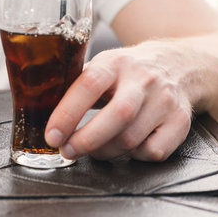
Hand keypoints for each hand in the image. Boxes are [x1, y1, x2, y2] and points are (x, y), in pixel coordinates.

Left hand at [44, 41, 193, 161]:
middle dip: (86, 140)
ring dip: (105, 151)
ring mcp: (164, 100)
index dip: (67, 113)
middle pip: (116, 115)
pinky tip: (125, 146)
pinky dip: (134, 156)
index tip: (52, 135)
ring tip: (92, 149)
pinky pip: (154, 151)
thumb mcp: (102, 64)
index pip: (89, 85)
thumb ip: (75, 82)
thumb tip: (37, 102)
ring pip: (132, 138)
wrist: (178, 63)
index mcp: (114, 62)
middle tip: (67, 151)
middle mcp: (142, 79)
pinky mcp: (180, 120)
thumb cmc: (128, 69)